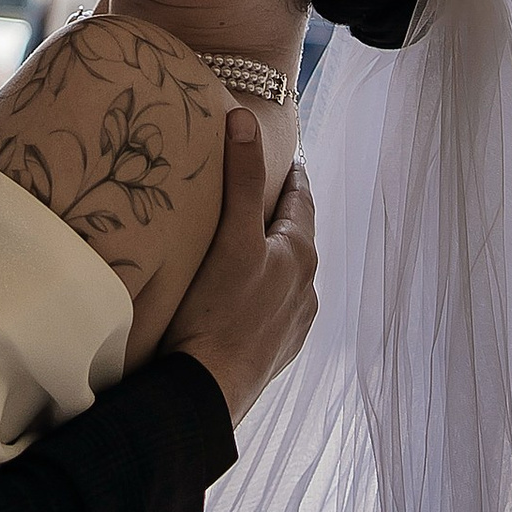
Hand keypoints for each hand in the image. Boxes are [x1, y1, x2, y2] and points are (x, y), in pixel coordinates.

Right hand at [161, 109, 316, 429]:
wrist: (204, 393)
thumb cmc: (216, 312)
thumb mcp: (229, 236)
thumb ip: (239, 177)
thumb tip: (245, 118)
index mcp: (300, 254)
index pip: (301, 199)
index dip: (290, 174)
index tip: (283, 155)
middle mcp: (306, 288)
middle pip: (295, 237)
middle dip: (277, 213)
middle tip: (255, 192)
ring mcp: (293, 324)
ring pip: (284, 275)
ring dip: (269, 256)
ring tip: (242, 243)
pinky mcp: (276, 352)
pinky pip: (273, 309)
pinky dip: (260, 292)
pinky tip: (238, 297)